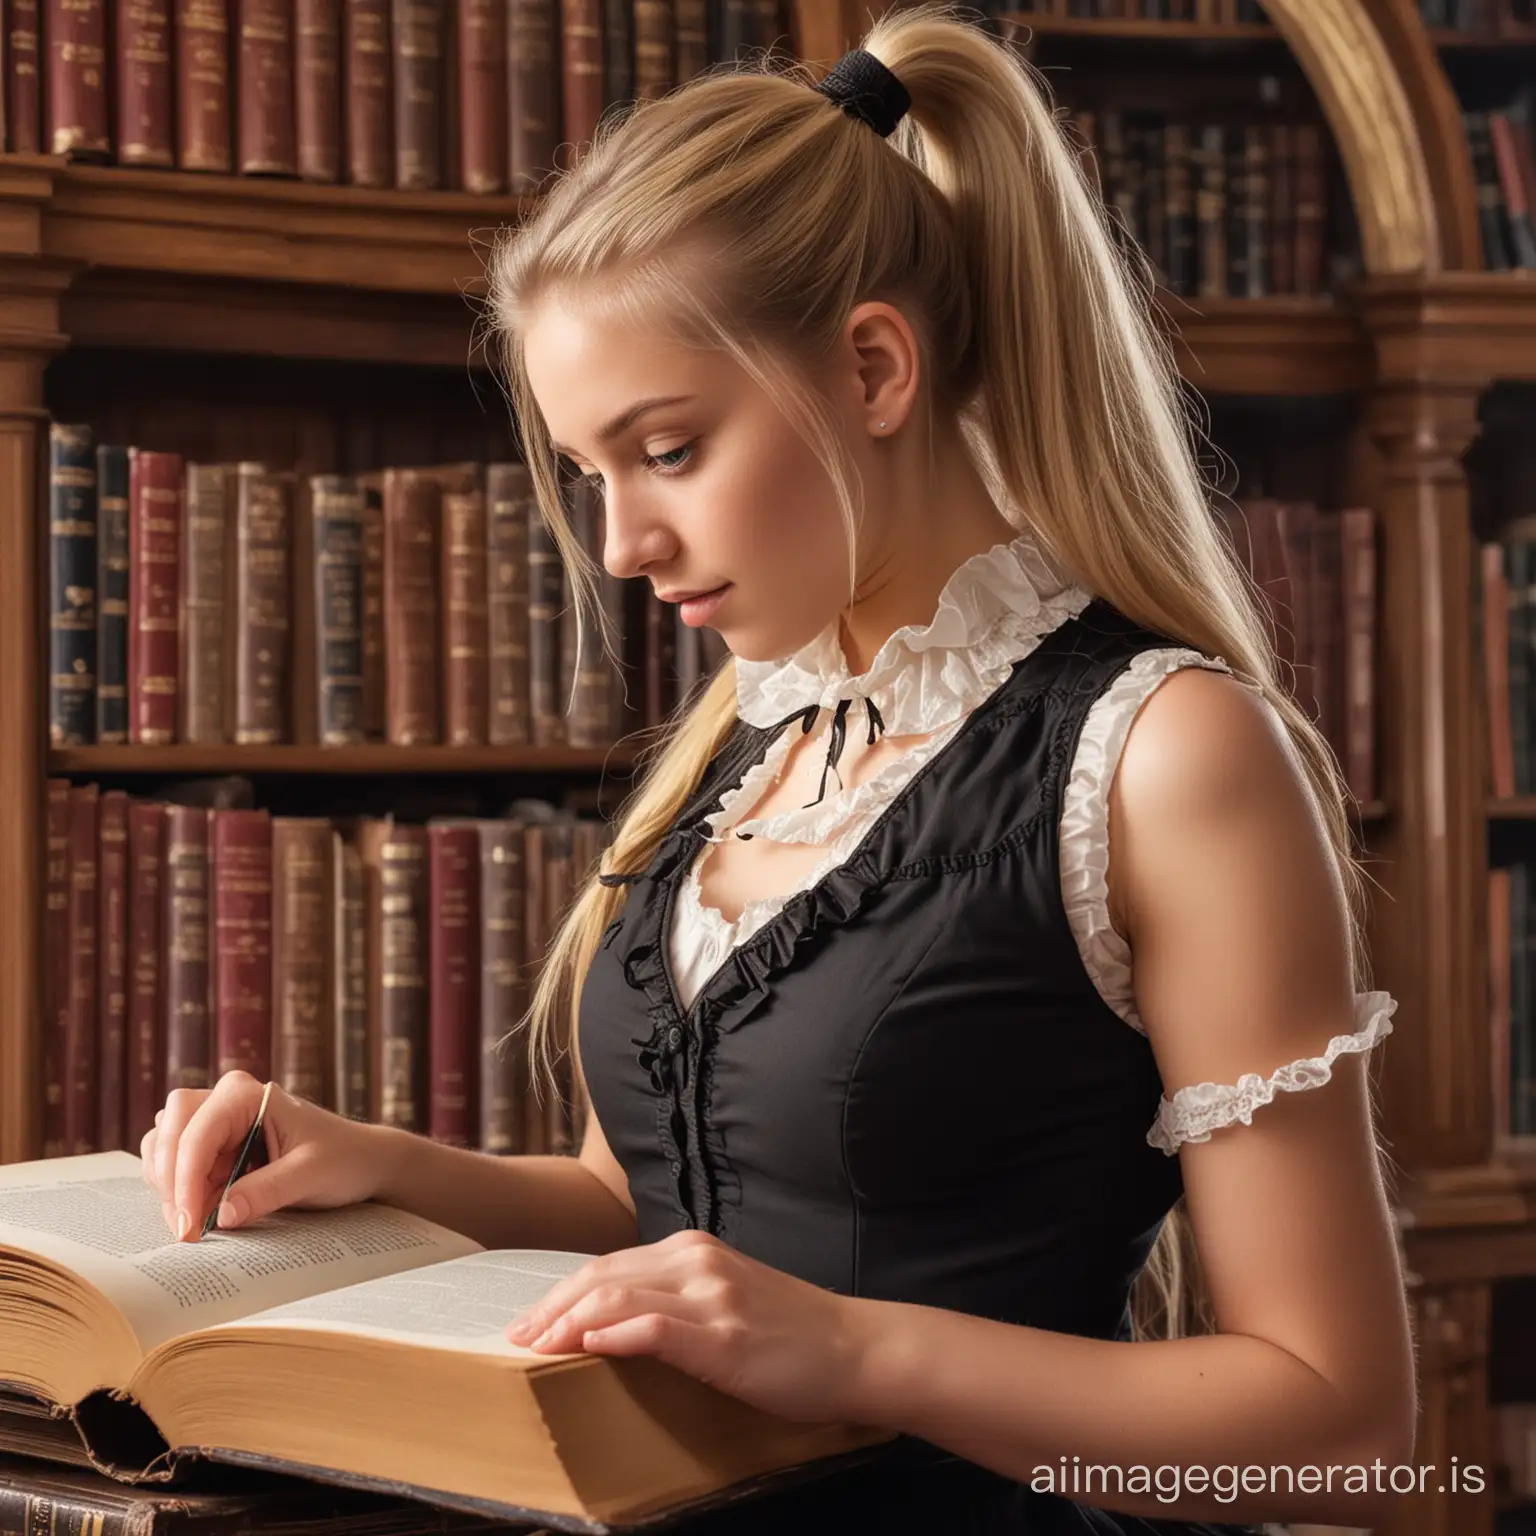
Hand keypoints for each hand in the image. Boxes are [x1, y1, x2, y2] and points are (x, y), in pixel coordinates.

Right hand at [140, 1070, 392, 1241]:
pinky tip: (202, 1216)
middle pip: (169, 1132)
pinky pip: (174, 1167)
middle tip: (187, 1231)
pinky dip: (178, 1193)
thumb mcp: (311, 1175)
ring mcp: (214, 1123)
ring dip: (170, 1189)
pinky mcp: (212, 1148)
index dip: (186, 1180)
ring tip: (196, 1226)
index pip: (198, 1133)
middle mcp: (225, 1101)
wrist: (359, 1161)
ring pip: (163, 1148)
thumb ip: (267, 1191)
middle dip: (171, 1182)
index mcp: (248, 1095)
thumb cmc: (342, 1158)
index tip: (189, 1225)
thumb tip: (221, 1214)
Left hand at [504, 1230, 878, 1425]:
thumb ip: (676, 1303)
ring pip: (618, 1294)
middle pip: (601, 1274)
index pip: (608, 1265)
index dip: (562, 1293)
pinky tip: (585, 1345)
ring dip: (567, 1321)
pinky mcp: (722, 1333)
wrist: (854, 1349)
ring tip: (535, 1347)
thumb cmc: (791, 1335)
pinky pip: (653, 1326)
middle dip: (550, 1306)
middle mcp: (697, 1260)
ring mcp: (711, 1293)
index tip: (529, 1322)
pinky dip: (612, 1332)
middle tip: (515, 1338)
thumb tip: (614, 1328)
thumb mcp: (726, 1303)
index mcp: (694, 1251)